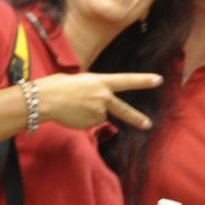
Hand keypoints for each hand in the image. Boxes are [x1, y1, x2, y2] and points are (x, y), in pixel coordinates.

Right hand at [35, 71, 162, 131]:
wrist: (46, 99)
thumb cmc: (58, 86)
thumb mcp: (81, 80)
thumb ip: (94, 89)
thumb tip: (98, 103)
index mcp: (101, 81)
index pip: (127, 81)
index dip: (143, 80)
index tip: (159, 80)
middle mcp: (103, 97)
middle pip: (124, 110)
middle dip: (137, 118)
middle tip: (148, 124)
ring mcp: (97, 112)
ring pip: (99, 116)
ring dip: (88, 113)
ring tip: (73, 106)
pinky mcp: (90, 124)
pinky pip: (89, 123)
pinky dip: (82, 120)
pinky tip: (72, 114)